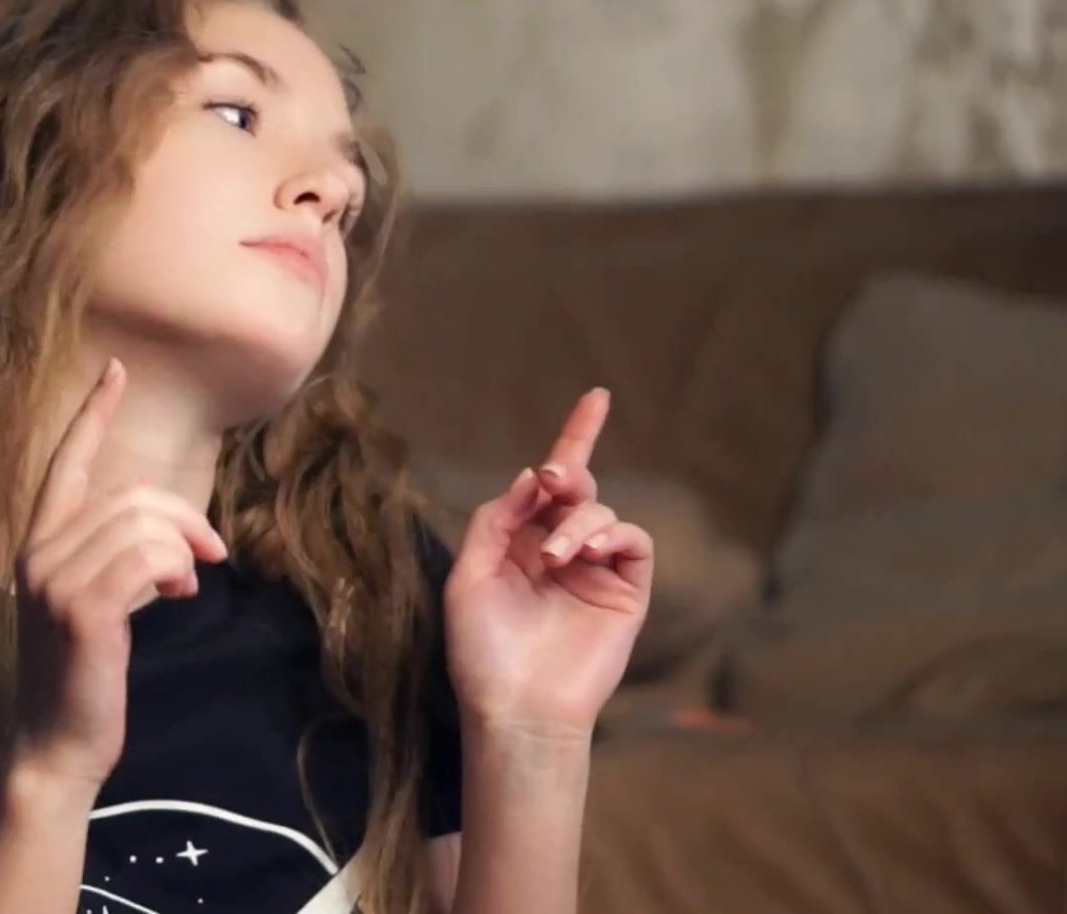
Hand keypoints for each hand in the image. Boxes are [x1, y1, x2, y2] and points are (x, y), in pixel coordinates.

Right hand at [6, 357, 229, 790]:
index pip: (64, 465)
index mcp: (36, 546)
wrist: (56, 747)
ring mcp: (54, 580)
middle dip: (183, 518)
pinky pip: (147, 557)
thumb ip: (116, 561)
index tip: (114, 370)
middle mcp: (37, 554)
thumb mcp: (94, 607)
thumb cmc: (81, 679)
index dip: (92, 416)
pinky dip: (175, 569)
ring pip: (143, 522)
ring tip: (184, 584)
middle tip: (207, 556)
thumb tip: (172, 542)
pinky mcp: (82, 608)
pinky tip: (177, 594)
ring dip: (182, 548)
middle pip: (129, 495)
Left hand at [443, 388, 654, 737]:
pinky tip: (585, 552)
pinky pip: (634, 542)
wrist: (517, 707)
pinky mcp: (626, 592)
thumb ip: (496, 521)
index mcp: (520, 543)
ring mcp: (595, 570)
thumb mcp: (469, 576)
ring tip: (559, 554)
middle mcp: (559, 550)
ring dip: (579, 522)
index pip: (547, 485)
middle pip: (580, 488)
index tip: (597, 397)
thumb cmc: (484, 650)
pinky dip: (612, 534)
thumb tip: (528, 478)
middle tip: (555, 480)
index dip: (574, 439)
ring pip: (602, 513)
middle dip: (569, 472)